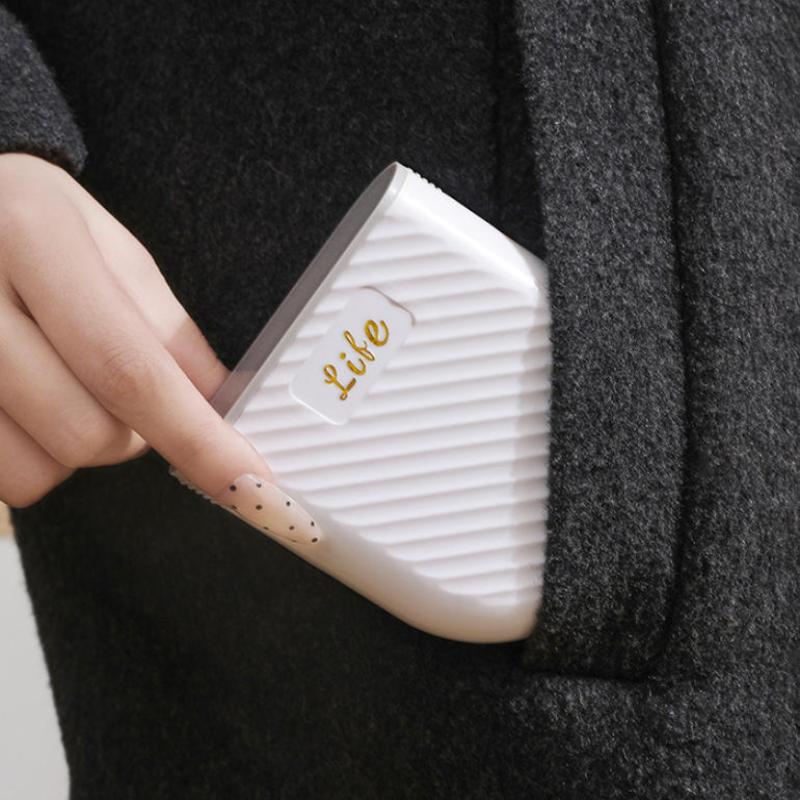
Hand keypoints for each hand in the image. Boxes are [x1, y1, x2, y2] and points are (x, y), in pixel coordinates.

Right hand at [0, 153, 270, 508]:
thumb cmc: (31, 221)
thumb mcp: (109, 247)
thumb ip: (167, 327)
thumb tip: (223, 403)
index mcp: (34, 237)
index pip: (129, 368)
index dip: (197, 437)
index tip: (248, 479)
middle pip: (86, 433)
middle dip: (133, 436)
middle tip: (128, 393)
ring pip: (35, 470)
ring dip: (75, 449)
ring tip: (64, 386)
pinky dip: (30, 454)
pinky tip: (27, 400)